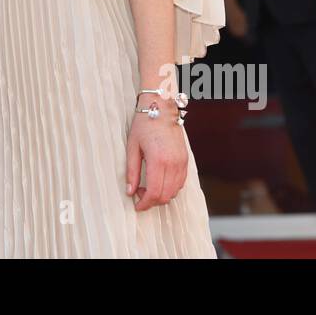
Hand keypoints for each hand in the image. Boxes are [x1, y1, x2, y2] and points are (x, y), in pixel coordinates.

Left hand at [126, 95, 188, 210]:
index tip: (137, 205)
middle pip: (165, 196)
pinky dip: (170, 188)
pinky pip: (181, 183)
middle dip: (152, 201)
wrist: (161, 109)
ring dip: (161, 195)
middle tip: (139, 194)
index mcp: (158, 161)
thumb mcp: (132, 147)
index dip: (145, 203)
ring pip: (174, 192)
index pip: (154, 192)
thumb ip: (131, 171)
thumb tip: (130, 191)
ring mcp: (181, 163)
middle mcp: (173, 164)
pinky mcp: (186, 160)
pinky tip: (159, 180)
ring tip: (148, 186)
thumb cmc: (144, 125)